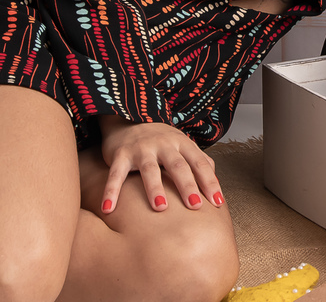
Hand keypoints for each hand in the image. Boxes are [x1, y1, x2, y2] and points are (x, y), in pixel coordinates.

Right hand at [98, 117, 223, 213]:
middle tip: (195, 205)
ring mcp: (142, 148)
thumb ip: (198, 162)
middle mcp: (164, 144)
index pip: (200, 163)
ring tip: (161, 207)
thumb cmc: (160, 139)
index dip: (210, 182)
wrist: (128, 116)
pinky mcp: (120, 153)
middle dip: (187, 185)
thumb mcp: (182, 145)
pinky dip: (111, 191)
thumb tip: (216, 185)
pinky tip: (108, 209)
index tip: (218, 203)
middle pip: (178, 166)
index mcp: (182, 143)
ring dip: (155, 188)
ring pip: (150, 169)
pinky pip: (116, 174)